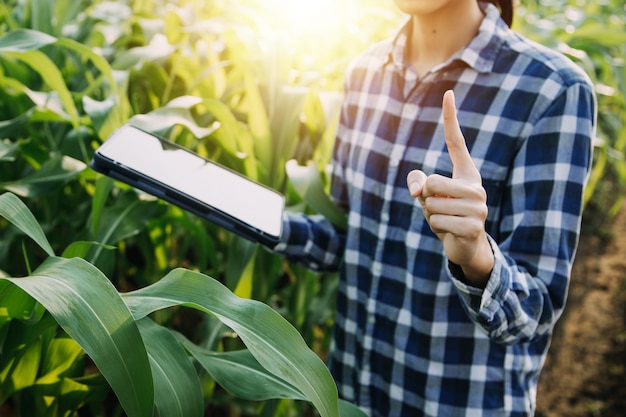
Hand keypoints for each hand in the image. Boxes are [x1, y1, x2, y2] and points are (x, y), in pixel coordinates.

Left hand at [407, 90, 492, 285]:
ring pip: (431, 204)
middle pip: (432, 182)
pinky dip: (435, 228)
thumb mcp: (428, 198)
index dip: (451, 118)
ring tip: (445, 220)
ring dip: (430, 215)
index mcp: (467, 175)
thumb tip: (417, 189)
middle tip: (439, 209)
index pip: (457, 143)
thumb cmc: (447, 216)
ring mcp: (478, 207)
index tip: (448, 92)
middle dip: (426, 199)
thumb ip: (417, 184)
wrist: (466, 247)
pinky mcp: (473, 226)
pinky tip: (449, 232)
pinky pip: (436, 221)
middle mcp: (476, 187)